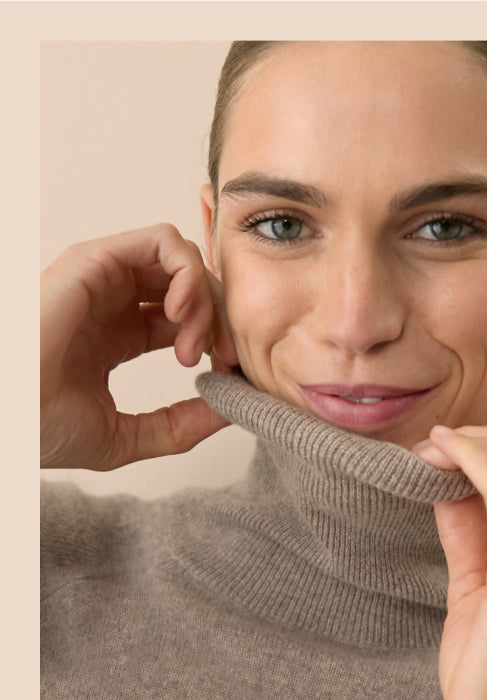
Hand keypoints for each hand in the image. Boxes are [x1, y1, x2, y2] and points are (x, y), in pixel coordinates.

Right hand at [41, 224, 234, 469]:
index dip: (217, 341)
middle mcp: (114, 302)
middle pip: (191, 287)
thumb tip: (228, 410)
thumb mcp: (129, 437)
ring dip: (206, 297)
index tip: (229, 374)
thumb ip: (180, 425)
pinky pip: (163, 240)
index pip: (186, 319)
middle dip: (220, 319)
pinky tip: (182, 313)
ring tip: (196, 343)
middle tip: (224, 359)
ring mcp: (106, 280)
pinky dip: (188, 271)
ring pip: (184, 260)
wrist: (8, 419)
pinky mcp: (97, 261)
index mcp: (120, 336)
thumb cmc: (43, 428)